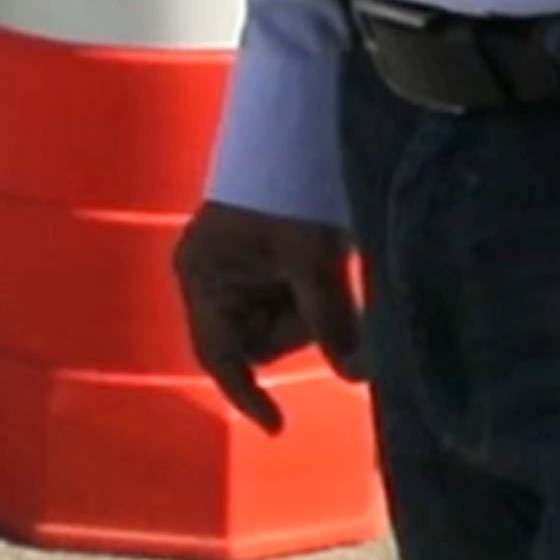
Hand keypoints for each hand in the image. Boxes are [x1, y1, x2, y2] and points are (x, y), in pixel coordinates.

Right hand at [173, 202, 366, 434]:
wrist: (292, 134)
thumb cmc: (289, 191)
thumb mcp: (313, 260)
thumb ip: (331, 321)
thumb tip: (357, 375)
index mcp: (203, 277)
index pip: (219, 355)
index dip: (246, 395)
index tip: (277, 426)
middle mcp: (206, 278)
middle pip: (255, 341)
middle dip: (298, 328)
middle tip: (326, 287)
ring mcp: (228, 271)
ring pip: (274, 324)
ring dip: (307, 310)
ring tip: (324, 261)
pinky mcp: (251, 264)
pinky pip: (282, 302)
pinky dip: (308, 295)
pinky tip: (319, 265)